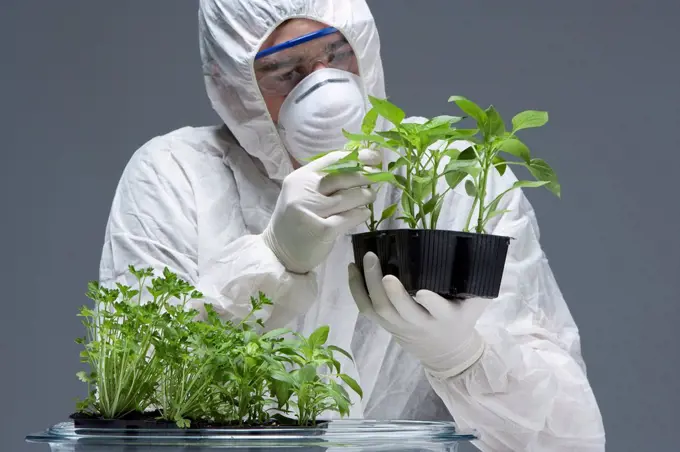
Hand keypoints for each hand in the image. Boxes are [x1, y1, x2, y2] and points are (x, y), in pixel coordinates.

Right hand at [262, 149, 380, 273]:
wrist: (280, 253)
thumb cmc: (296, 221)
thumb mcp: (303, 195)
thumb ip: (324, 181)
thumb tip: (359, 167)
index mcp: (299, 178)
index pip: (332, 160)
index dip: (356, 157)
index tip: (374, 157)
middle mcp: (303, 191)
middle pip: (342, 177)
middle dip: (364, 176)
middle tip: (377, 177)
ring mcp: (313, 210)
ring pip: (348, 197)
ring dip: (364, 195)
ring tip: (371, 196)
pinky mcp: (323, 230)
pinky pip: (349, 218)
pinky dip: (360, 214)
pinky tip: (364, 213)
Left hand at [348, 252, 488, 378]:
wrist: (447, 353)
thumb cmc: (461, 319)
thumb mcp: (475, 304)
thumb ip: (478, 282)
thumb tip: (480, 249)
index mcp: (446, 318)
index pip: (437, 311)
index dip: (430, 303)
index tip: (423, 291)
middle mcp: (420, 324)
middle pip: (400, 310)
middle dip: (387, 288)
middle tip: (376, 260)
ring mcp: (399, 326)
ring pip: (379, 310)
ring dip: (367, 285)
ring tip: (362, 261)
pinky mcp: (386, 326)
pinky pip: (366, 311)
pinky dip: (356, 291)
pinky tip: (351, 270)